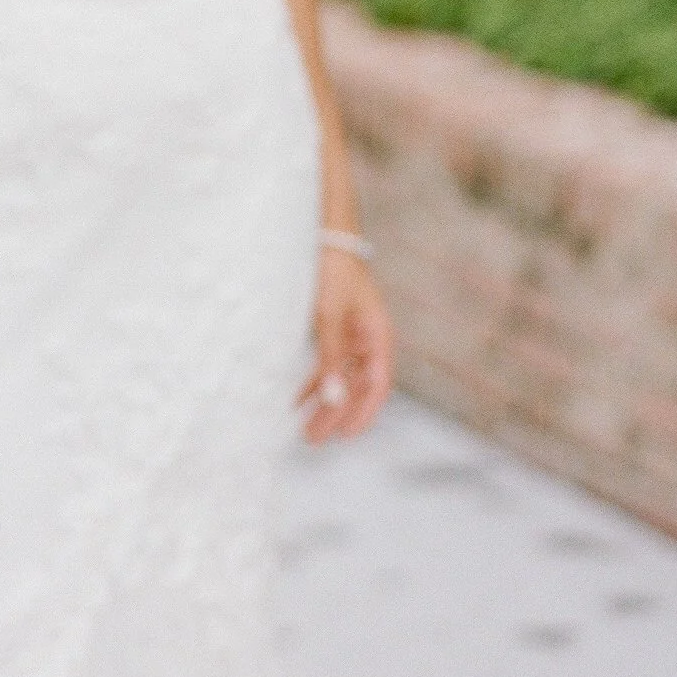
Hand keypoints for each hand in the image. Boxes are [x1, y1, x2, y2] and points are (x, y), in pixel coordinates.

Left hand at [300, 247, 392, 443]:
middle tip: (313, 440)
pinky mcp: (334, 331)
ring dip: (323, 404)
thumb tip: (332, 400)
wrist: (324, 237)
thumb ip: (331, 358)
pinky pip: (326, 365)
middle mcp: (369, 342)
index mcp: (379, 338)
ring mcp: (352, 337)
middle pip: (355, 388)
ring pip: (339, 380)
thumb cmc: (333, 272)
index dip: (363, 414)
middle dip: (335, 415)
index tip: (345, 436)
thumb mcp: (329, 316)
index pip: (377, 387)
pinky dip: (313, 383)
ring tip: (304, 429)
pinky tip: (297, 400)